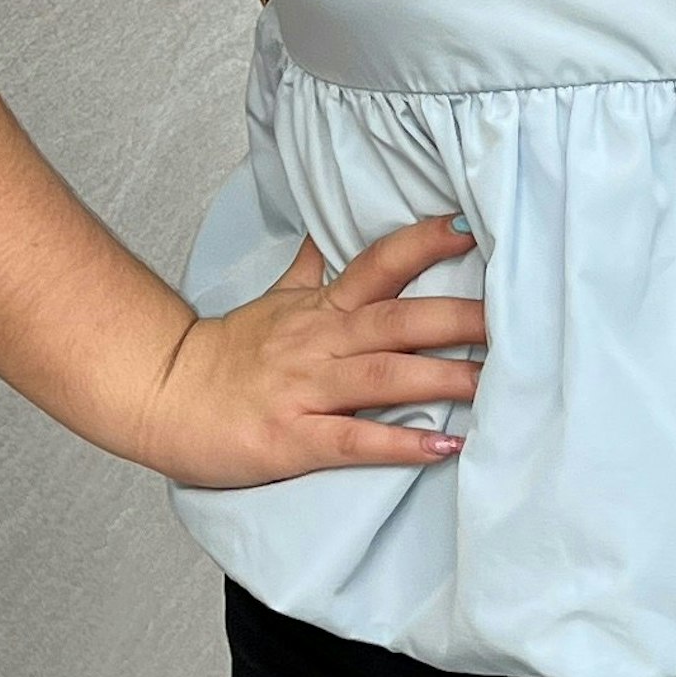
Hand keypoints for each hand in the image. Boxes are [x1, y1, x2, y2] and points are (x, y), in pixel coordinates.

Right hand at [127, 216, 486, 487]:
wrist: (159, 396)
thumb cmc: (222, 356)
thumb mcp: (270, 304)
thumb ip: (309, 275)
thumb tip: (327, 237)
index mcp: (319, 309)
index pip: (378, 265)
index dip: (423, 246)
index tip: (469, 231)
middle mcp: (318, 342)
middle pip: (398, 321)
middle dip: (460, 319)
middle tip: (516, 320)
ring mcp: (305, 390)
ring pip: (385, 377)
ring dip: (444, 379)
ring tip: (496, 384)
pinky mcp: (292, 438)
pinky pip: (354, 440)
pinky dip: (400, 443)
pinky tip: (443, 446)